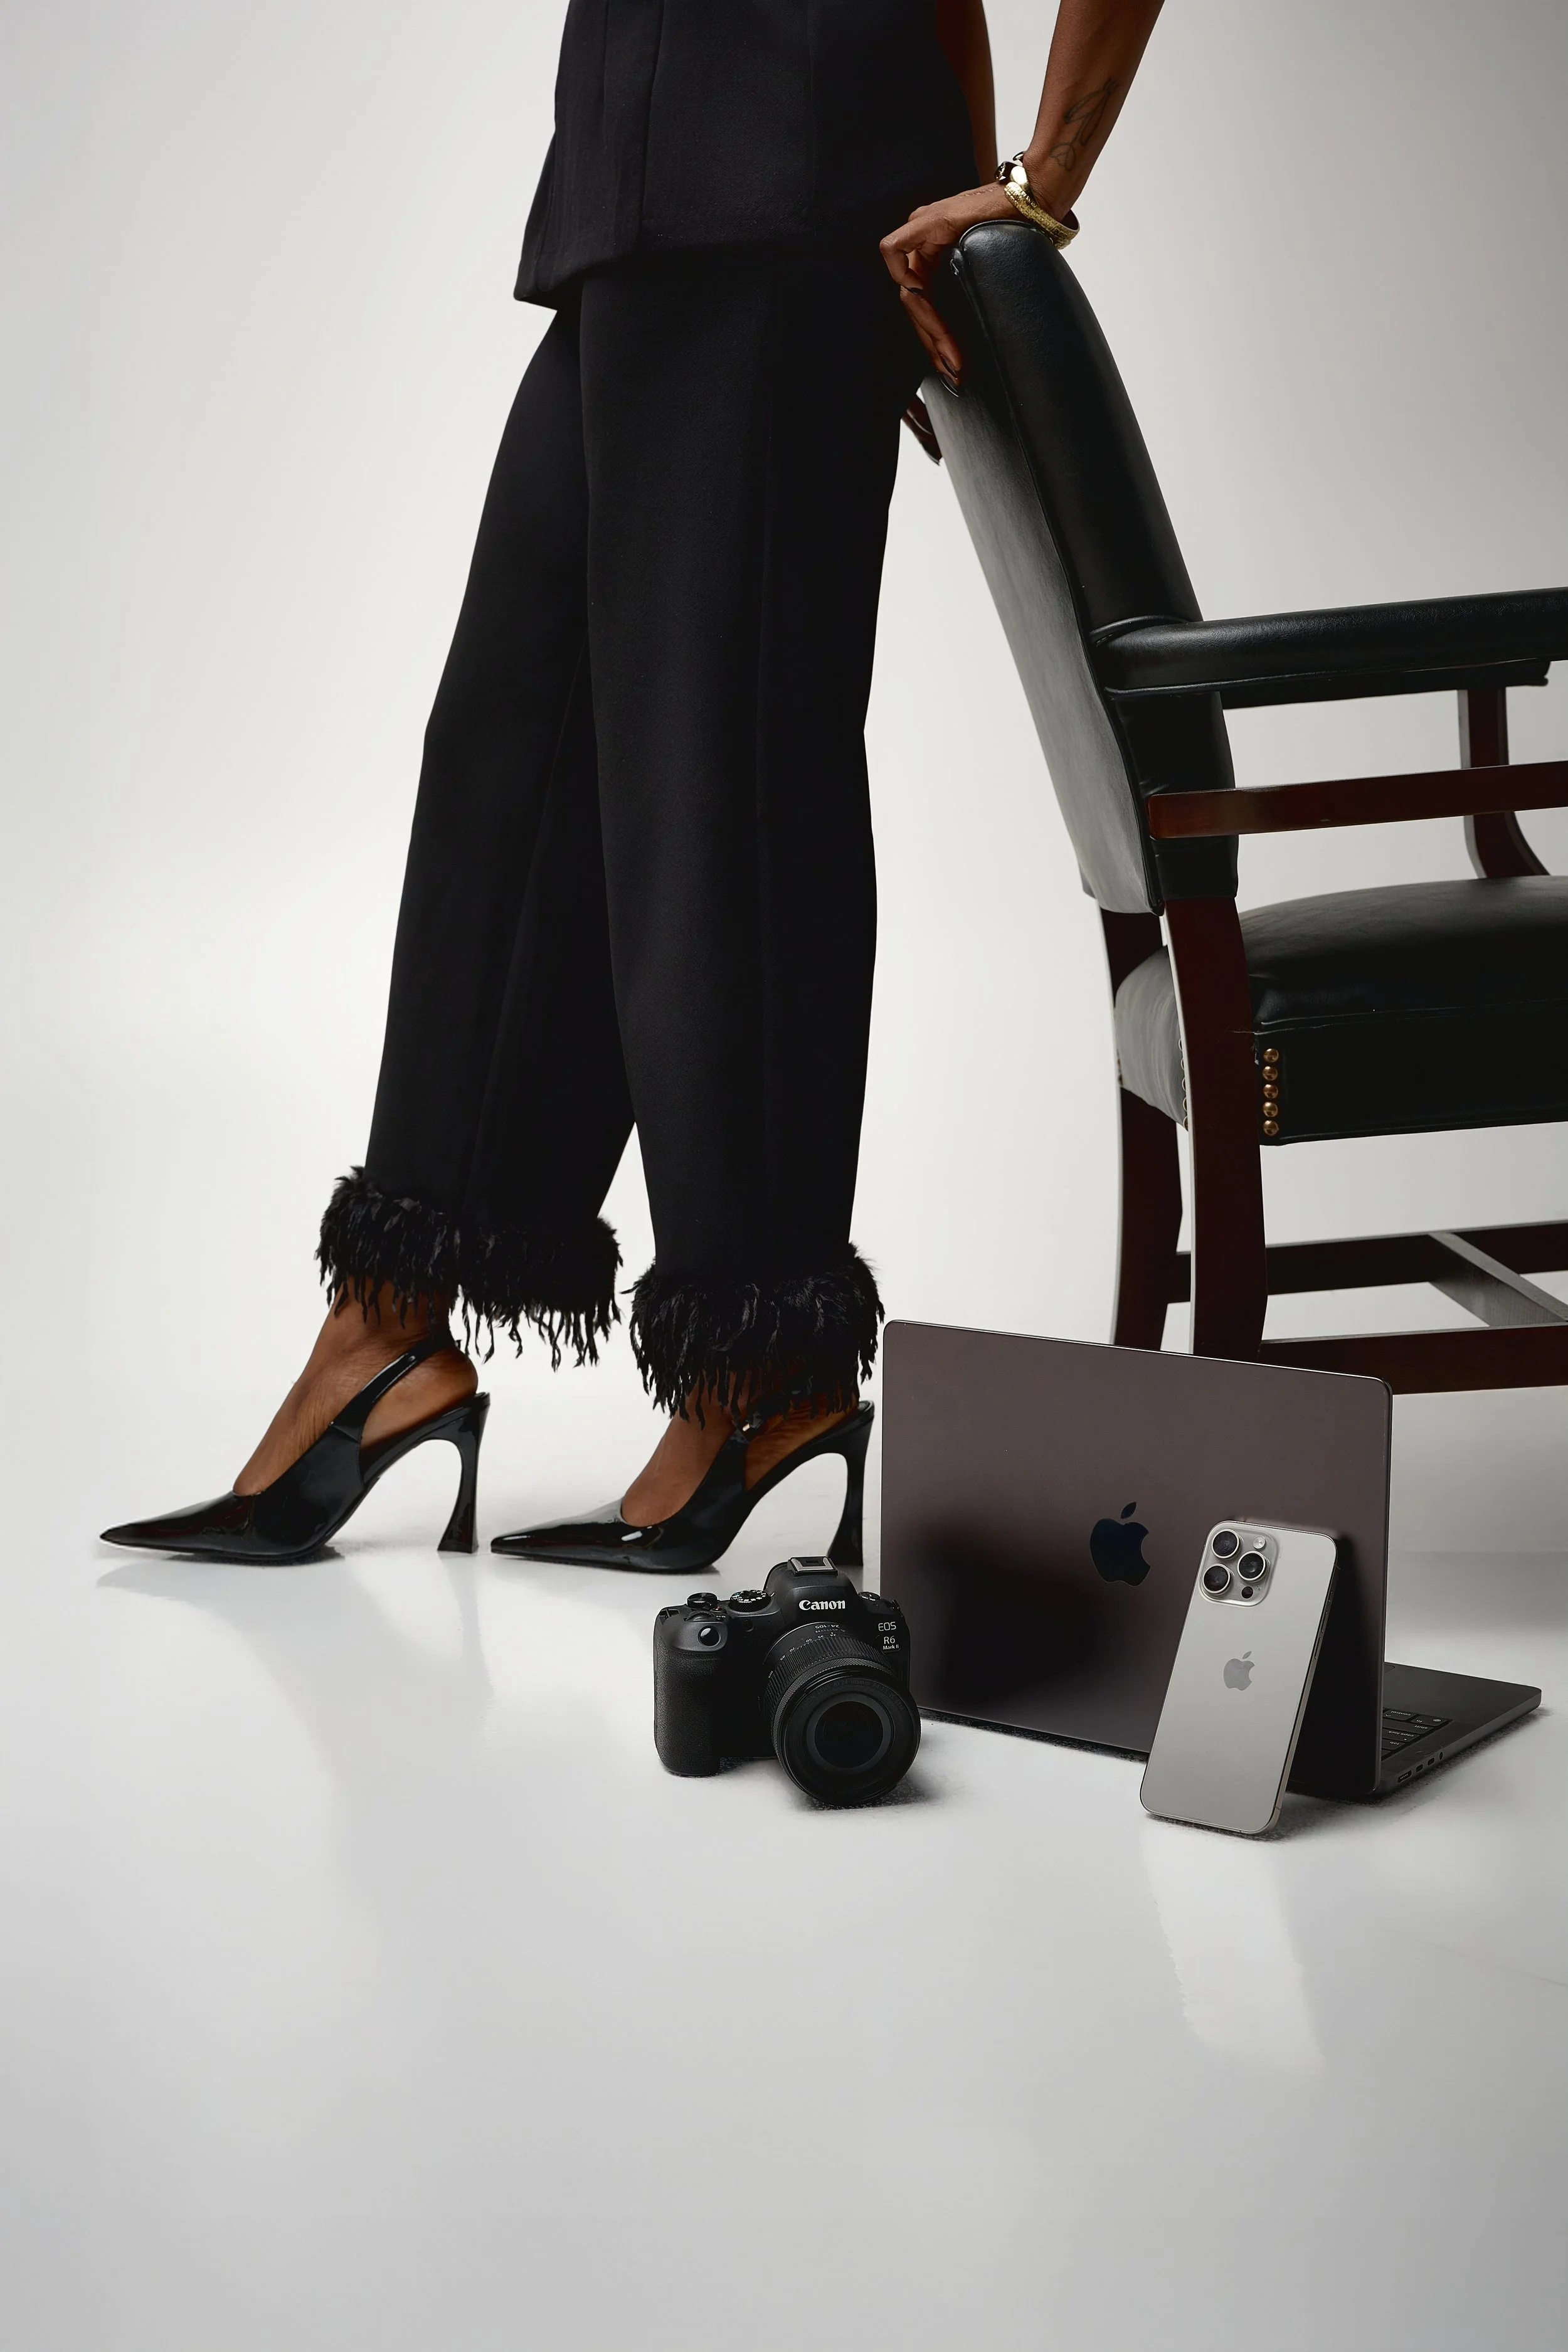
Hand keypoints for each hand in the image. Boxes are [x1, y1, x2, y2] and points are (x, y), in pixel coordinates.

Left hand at [879, 181, 1015, 386]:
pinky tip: (929, 313)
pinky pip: (895, 253)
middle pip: (914, 304)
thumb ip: (969, 292)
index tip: (955, 364)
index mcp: (934, 255)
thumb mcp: (988, 270)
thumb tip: (969, 339)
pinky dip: (905, 282)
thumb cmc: (1020, 230)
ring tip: (952, 357)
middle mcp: (923, 244)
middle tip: (955, 370)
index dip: (935, 339)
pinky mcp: (928, 220)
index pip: (922, 305)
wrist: (1036, 199)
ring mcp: (922, 230)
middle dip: (934, 343)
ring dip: (930, 328)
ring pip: (908, 290)